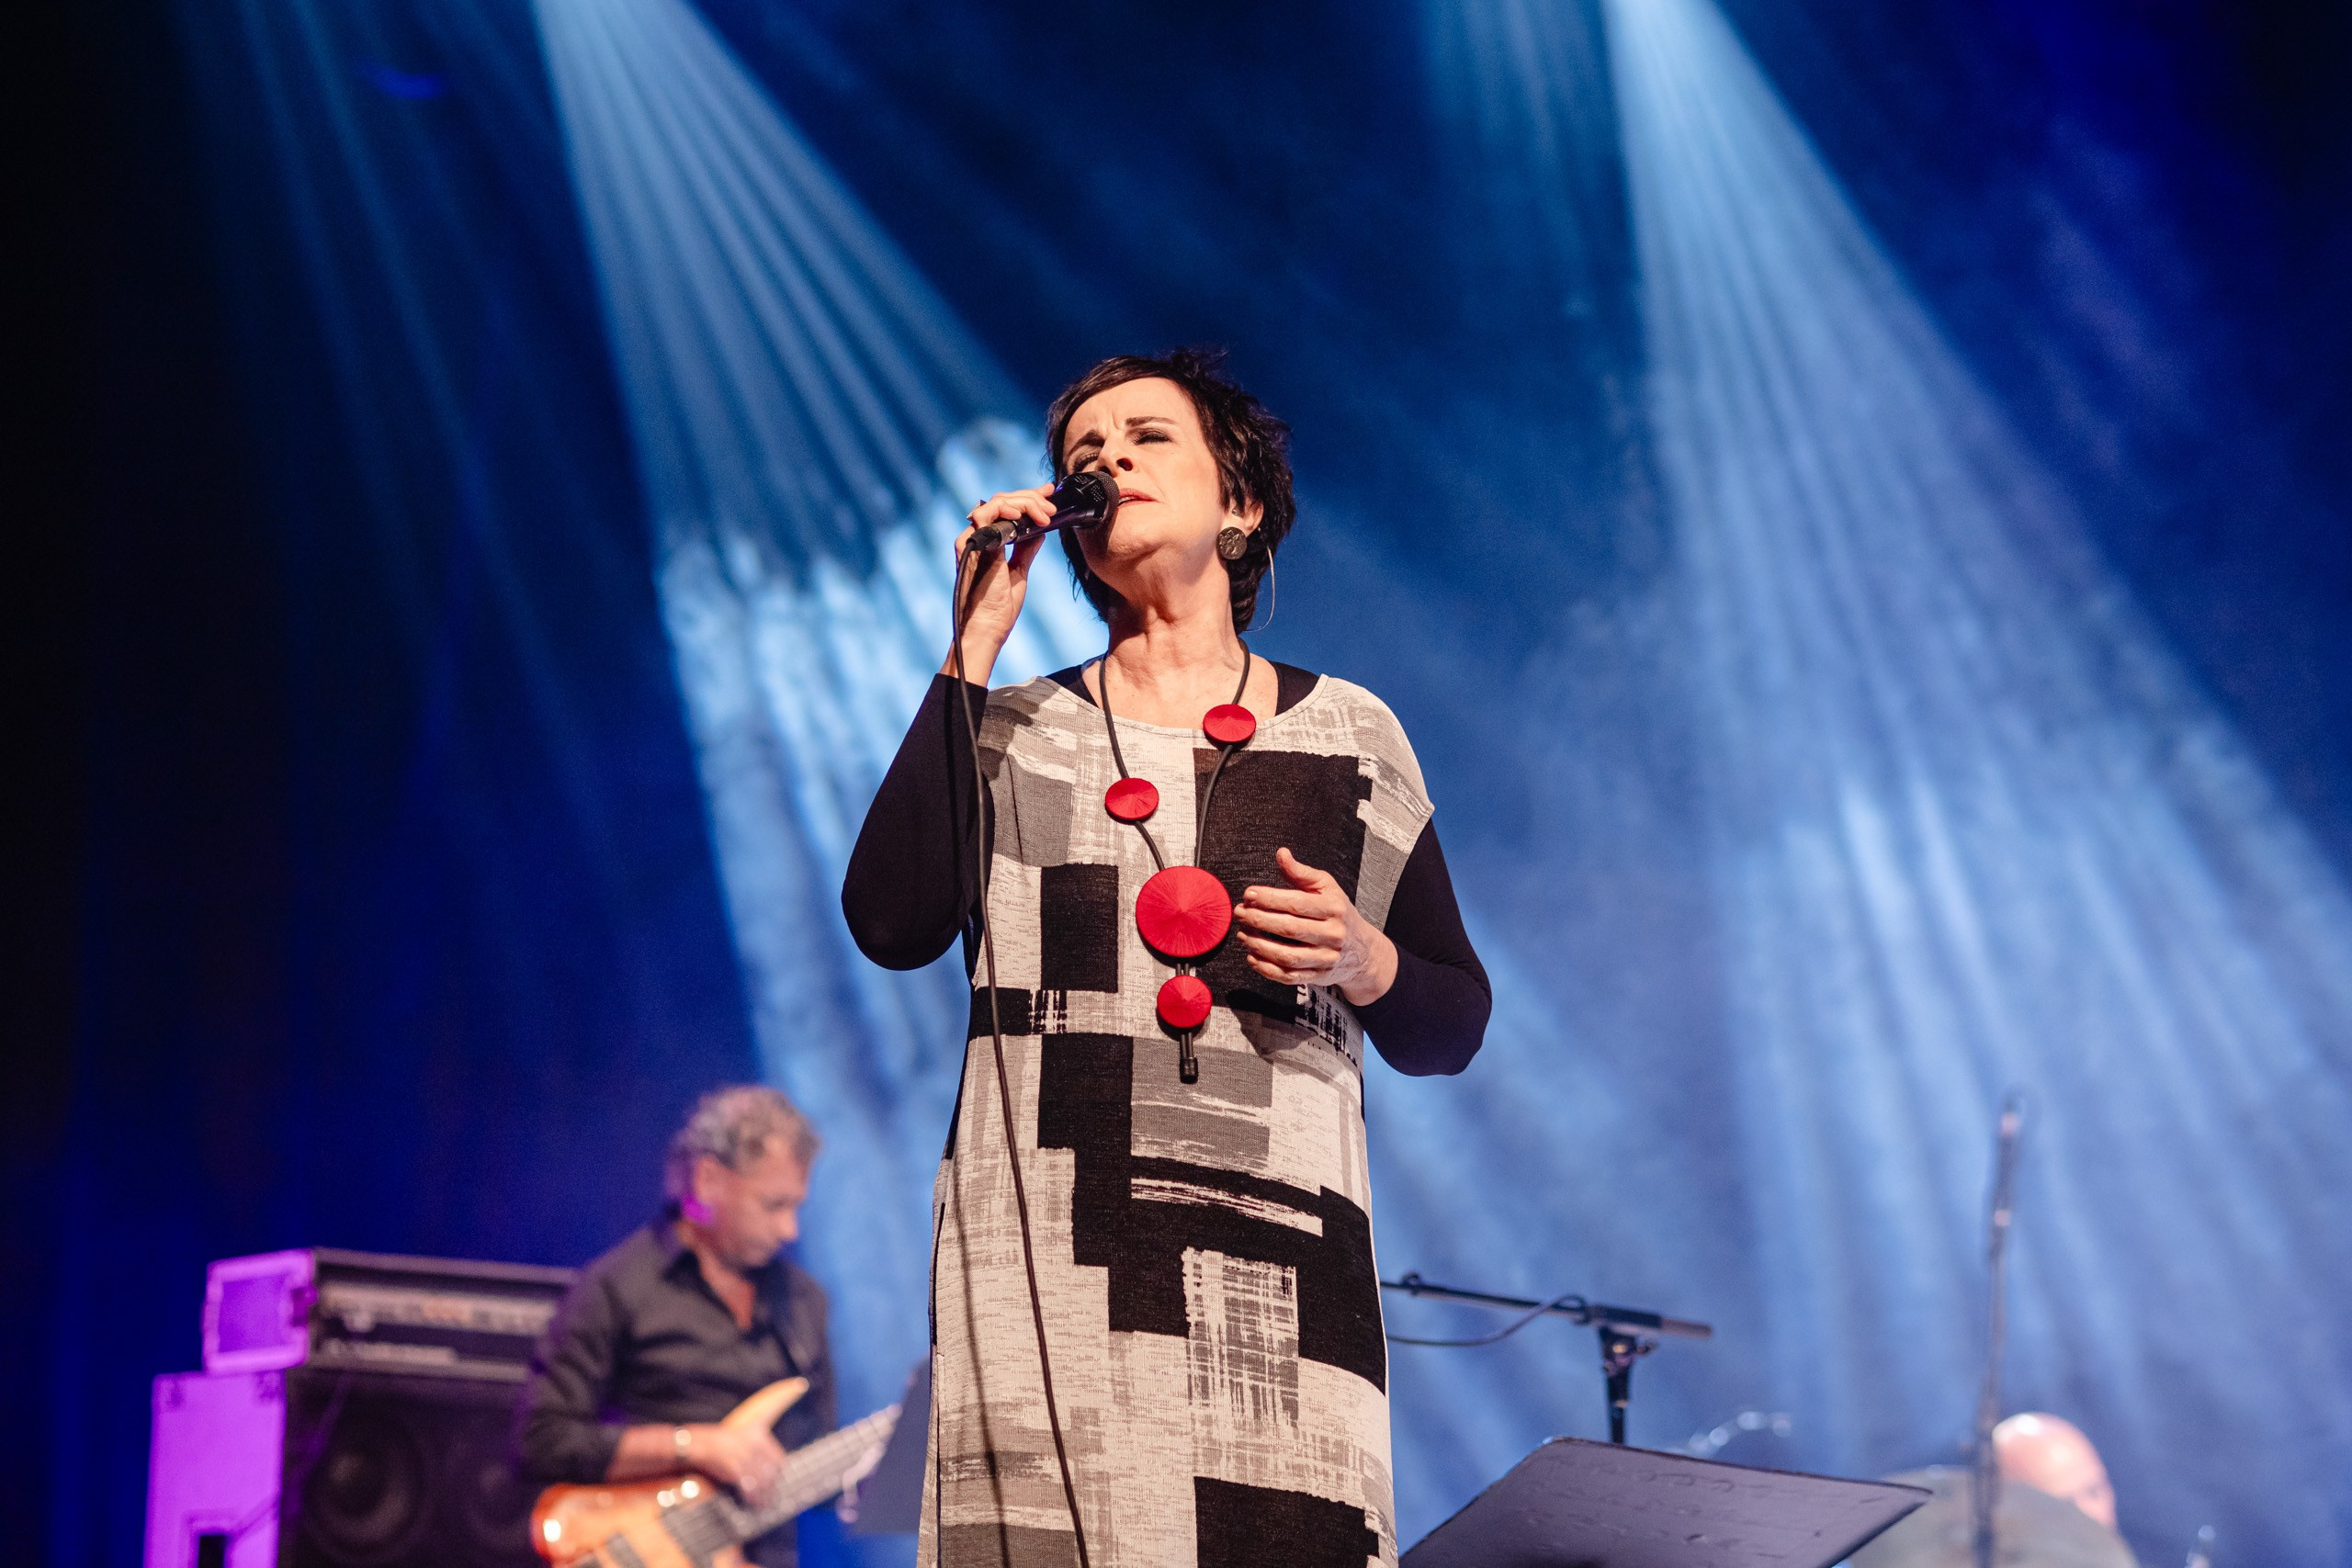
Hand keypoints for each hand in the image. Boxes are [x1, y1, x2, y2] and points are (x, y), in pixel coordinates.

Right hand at [685, 1423, 789, 1506]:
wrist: (695, 1444)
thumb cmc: (717, 1443)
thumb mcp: (741, 1438)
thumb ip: (756, 1451)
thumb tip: (769, 1473)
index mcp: (758, 1433)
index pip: (778, 1457)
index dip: (778, 1473)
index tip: (776, 1483)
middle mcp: (754, 1443)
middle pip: (771, 1470)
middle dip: (772, 1487)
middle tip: (771, 1499)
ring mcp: (744, 1455)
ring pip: (761, 1480)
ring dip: (763, 1495)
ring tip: (762, 1505)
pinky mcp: (734, 1467)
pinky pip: (748, 1486)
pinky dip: (751, 1496)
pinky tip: (751, 1502)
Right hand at [943, 487, 1055, 684]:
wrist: (987, 628)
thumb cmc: (999, 609)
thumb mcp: (1019, 572)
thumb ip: (1026, 550)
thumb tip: (1040, 532)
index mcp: (989, 543)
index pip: (1007, 509)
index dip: (1028, 498)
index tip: (1049, 493)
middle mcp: (978, 537)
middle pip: (1002, 501)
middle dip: (1031, 498)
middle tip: (1051, 507)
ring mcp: (972, 539)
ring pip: (996, 502)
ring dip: (1024, 503)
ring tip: (1044, 515)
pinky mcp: (969, 544)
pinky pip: (986, 514)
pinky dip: (1006, 510)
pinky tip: (1024, 516)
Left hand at [1235, 847, 1397, 1005]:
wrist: (1362, 950)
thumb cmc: (1338, 912)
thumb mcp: (1326, 887)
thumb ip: (1301, 873)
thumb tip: (1281, 854)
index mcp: (1333, 908)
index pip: (1297, 903)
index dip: (1270, 899)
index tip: (1248, 895)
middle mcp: (1333, 934)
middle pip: (1290, 929)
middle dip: (1259, 921)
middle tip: (1240, 913)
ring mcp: (1326, 958)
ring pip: (1288, 956)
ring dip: (1260, 946)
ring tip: (1243, 935)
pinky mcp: (1319, 976)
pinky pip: (1289, 976)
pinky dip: (1267, 969)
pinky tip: (1252, 957)